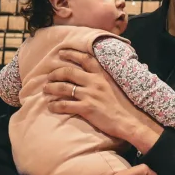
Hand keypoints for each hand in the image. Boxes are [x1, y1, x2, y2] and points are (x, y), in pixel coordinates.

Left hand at [38, 49, 163, 152]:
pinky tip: (51, 106)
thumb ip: (103, 78)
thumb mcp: (114, 85)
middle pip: (68, 72)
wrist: (128, 121)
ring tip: (46, 89)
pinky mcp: (86, 108)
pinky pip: (64, 105)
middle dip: (55, 73)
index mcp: (102, 75)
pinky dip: (55, 105)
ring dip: (51, 88)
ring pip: (63, 87)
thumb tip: (92, 74)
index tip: (61, 53)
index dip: (71, 54)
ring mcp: (90, 95)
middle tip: (49, 76)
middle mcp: (94, 82)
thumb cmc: (122, 105)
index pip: (85, 59)